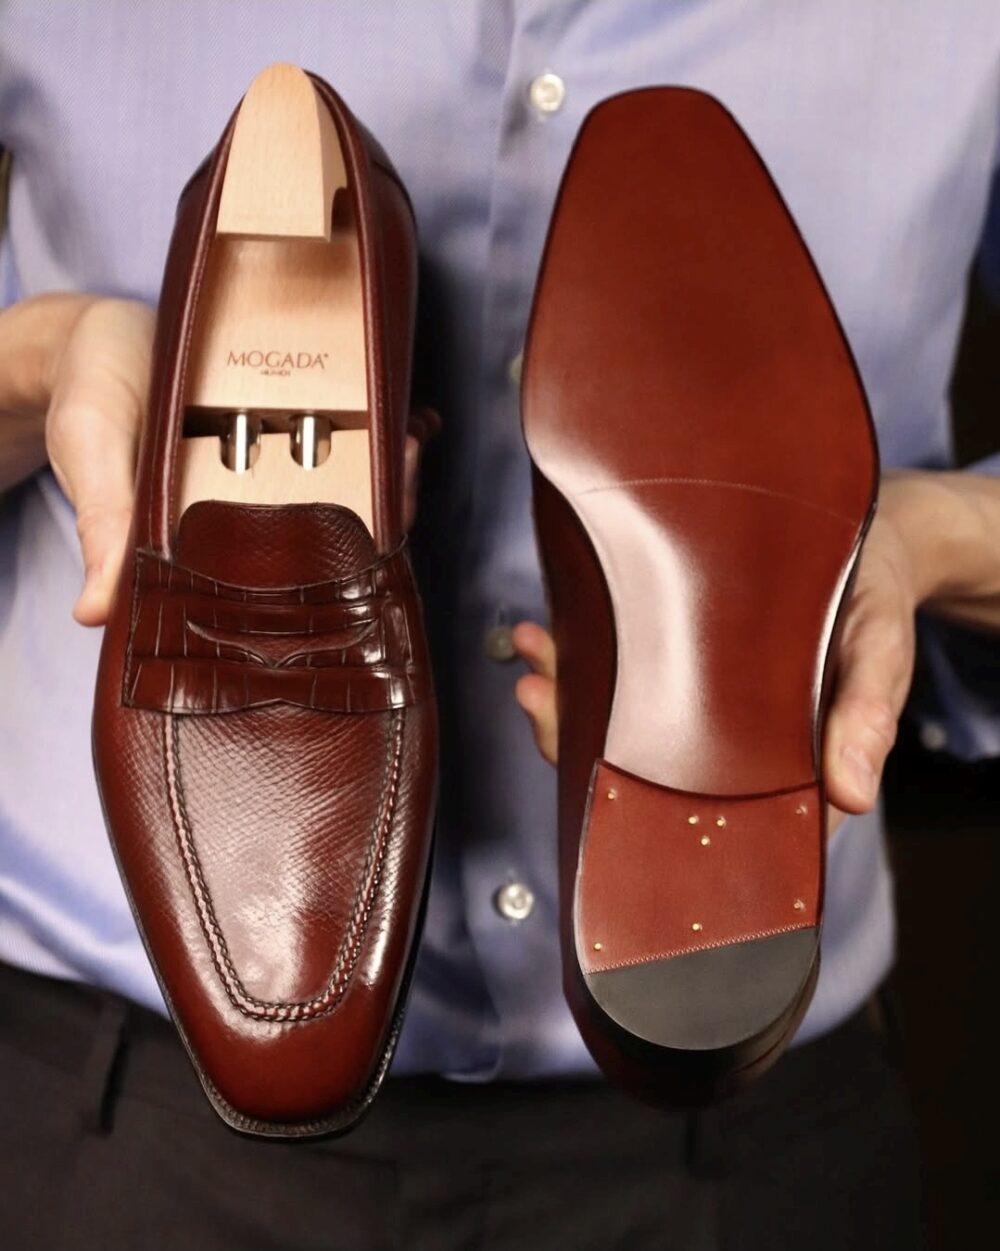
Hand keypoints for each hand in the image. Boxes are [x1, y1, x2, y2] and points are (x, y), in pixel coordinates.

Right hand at [0, 292, 422, 627]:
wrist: (90, 335)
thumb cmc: (90, 399)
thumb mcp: (94, 457)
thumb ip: (103, 525)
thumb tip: (95, 613)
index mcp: (214, 524)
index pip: (282, 562)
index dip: (332, 559)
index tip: (372, 540)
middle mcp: (254, 498)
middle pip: (332, 514)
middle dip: (379, 501)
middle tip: (407, 466)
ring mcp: (273, 455)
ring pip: (347, 473)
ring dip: (387, 461)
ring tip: (413, 438)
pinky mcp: (285, 411)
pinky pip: (340, 423)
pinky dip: (375, 422)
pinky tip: (410, 415)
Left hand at [511, 472, 988, 832]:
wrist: (867, 539)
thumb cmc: (875, 606)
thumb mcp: (880, 654)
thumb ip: (866, 718)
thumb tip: (852, 795)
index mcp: (783, 769)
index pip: (713, 819)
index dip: (651, 818)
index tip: (601, 795)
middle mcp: (728, 744)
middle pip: (645, 770)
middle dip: (583, 743)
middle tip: (540, 702)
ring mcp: (696, 702)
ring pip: (621, 720)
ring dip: (568, 694)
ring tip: (534, 658)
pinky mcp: (676, 656)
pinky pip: (620, 669)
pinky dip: (578, 653)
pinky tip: (546, 630)